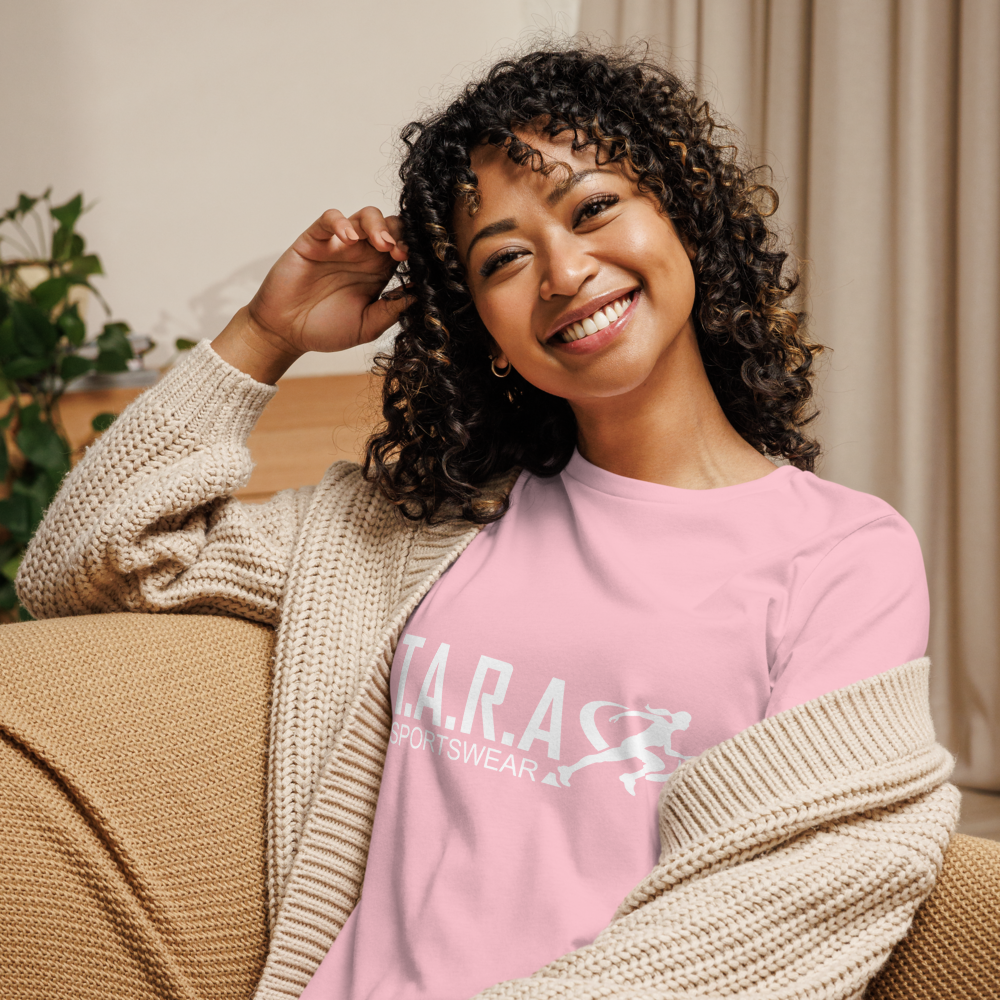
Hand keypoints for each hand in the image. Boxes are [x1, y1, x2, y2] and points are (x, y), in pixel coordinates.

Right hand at [214, 207, 411, 382]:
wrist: (286, 333)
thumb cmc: (325, 330)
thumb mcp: (367, 326)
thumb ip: (391, 311)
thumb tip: (420, 295)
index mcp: (378, 272)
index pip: (403, 248)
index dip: (412, 250)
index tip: (415, 263)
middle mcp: (362, 254)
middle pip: (389, 226)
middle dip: (399, 233)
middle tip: (399, 252)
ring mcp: (338, 245)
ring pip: (364, 216)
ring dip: (377, 225)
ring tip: (382, 244)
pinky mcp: (314, 240)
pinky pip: (329, 219)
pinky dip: (341, 222)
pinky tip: (348, 239)